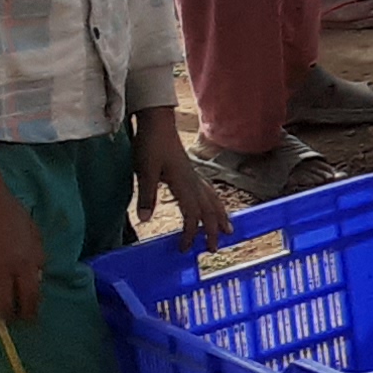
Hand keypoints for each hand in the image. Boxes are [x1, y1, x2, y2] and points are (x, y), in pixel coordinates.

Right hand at [0, 169, 46, 323]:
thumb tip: (36, 279)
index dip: (30, 312)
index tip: (28, 318)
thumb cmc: (8, 212)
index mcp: (25, 262)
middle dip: (8, 316)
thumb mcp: (32, 234)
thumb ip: (36, 258)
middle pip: (4, 307)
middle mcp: (2, 271)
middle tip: (7, 316)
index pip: (30, 298)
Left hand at [132, 112, 232, 247]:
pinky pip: (209, 191)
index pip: (192, 214)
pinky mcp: (191, 171)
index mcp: (183, 183)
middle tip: (214, 248)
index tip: (185, 249)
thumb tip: (145, 220)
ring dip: (220, 217)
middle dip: (212, 230)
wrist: (157, 123)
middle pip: (208, 209)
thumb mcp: (144, 170)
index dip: (190, 233)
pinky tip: (215, 205)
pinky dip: (215, 203)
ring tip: (228, 230)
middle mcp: (193, 181)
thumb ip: (146, 195)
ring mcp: (194, 175)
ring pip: (212, 200)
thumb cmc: (150, 144)